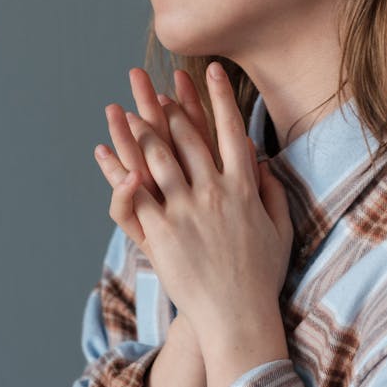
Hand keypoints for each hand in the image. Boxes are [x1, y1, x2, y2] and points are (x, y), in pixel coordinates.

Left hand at [94, 63, 293, 340]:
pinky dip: (118, 172)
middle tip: (159, 86)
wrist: (238, 315)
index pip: (231, 131)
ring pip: (159, 159)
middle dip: (173, 107)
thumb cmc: (262, 276)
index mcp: (244, 188)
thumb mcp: (281, 230)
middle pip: (189, 138)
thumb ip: (273, 192)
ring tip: (130, 111)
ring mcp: (186, 211)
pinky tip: (105, 153)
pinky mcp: (162, 232)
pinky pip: (135, 195)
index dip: (220, 98)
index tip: (212, 71)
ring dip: (143, 131)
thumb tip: (265, 164)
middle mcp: (214, 192)